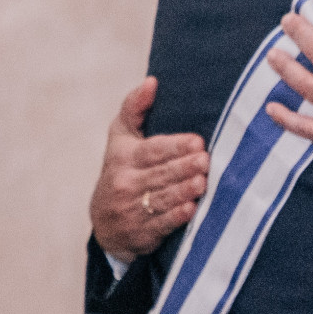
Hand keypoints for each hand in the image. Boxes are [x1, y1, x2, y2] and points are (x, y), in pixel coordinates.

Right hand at [90, 78, 207, 258]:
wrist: (107, 223)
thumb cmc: (122, 170)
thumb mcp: (121, 139)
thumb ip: (135, 109)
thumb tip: (152, 81)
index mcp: (124, 158)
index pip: (151, 150)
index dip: (174, 146)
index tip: (197, 142)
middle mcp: (125, 183)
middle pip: (159, 174)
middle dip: (183, 167)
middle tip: (205, 160)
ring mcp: (132, 209)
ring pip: (161, 198)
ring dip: (183, 191)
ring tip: (202, 182)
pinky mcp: (141, 232)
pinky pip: (160, 224)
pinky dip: (176, 217)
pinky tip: (191, 209)